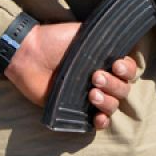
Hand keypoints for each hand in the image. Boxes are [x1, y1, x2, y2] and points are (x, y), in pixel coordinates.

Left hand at [4, 22, 138, 128]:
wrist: (28, 53)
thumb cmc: (54, 40)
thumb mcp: (82, 33)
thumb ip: (103, 39)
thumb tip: (121, 42)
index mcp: (104, 61)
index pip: (127, 70)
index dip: (127, 70)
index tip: (116, 65)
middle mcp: (100, 79)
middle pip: (122, 90)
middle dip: (113, 85)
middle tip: (95, 77)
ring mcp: (88, 96)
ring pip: (113, 105)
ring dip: (108, 102)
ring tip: (92, 93)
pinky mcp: (75, 110)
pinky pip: (96, 122)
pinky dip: (101, 122)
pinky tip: (98, 117)